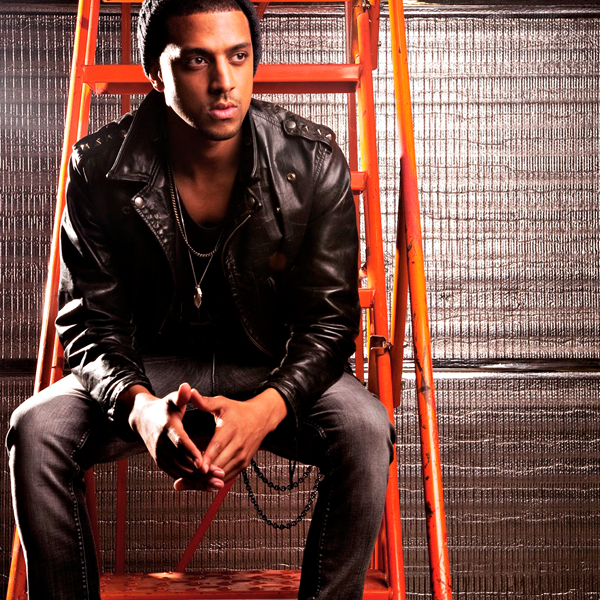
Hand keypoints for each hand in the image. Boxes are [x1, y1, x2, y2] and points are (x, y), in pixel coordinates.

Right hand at [124, 383, 224, 491]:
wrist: (143, 420)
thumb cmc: (164, 408)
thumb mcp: (172, 400)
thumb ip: (181, 396)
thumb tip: (187, 387)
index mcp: (167, 428)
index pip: (180, 442)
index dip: (191, 452)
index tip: (203, 462)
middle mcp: (162, 445)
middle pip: (182, 462)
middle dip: (201, 471)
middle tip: (220, 477)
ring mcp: (161, 457)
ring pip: (181, 472)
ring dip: (199, 480)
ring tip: (218, 483)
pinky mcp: (162, 464)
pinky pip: (178, 475)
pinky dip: (192, 481)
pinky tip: (207, 485)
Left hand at [173, 388, 287, 489]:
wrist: (261, 418)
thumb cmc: (237, 410)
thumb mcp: (222, 403)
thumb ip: (205, 402)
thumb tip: (190, 392)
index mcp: (230, 429)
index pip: (217, 447)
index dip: (206, 459)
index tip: (195, 468)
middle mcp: (238, 445)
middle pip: (218, 465)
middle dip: (199, 475)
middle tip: (179, 483)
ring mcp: (242, 456)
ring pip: (222, 474)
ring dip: (205, 481)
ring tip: (185, 486)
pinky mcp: (244, 464)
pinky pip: (228, 477)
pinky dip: (214, 482)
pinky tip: (199, 485)